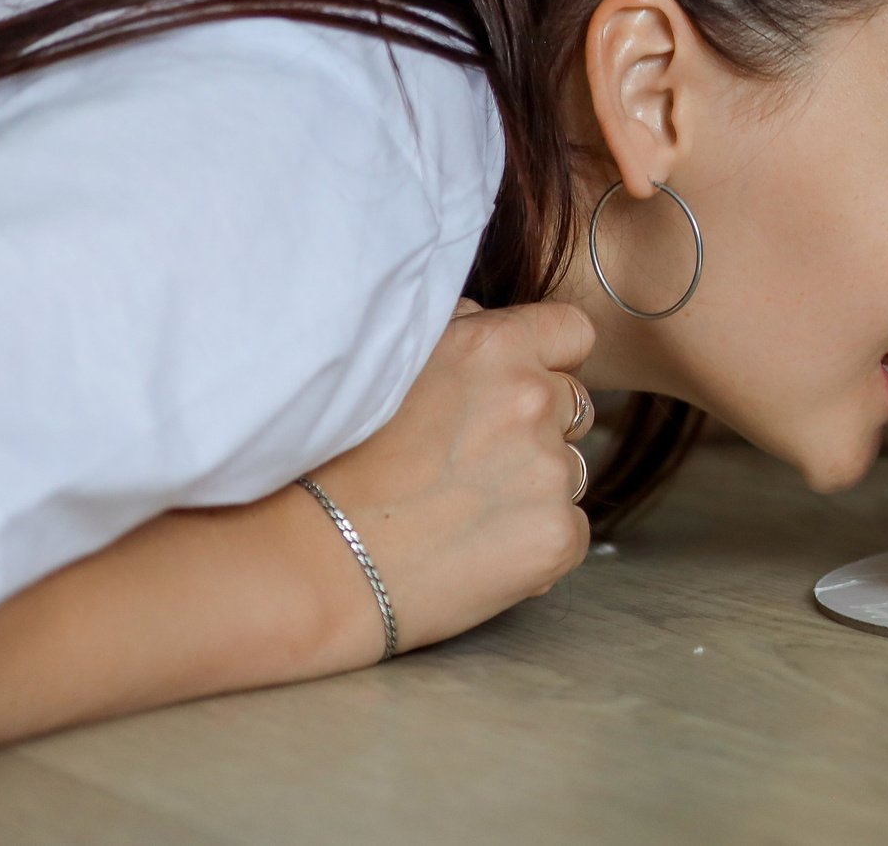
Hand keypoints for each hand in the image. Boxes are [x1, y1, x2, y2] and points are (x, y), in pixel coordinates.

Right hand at [299, 299, 596, 661]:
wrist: (314, 566)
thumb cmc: (335, 463)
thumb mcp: (393, 364)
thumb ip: (458, 331)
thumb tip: (489, 320)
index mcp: (496, 348)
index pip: (574, 333)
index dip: (549, 362)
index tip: (516, 392)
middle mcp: (533, 400)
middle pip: (573, 406)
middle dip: (538, 429)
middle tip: (470, 464)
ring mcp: (551, 471)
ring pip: (570, 471)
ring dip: (534, 487)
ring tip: (462, 512)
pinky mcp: (557, 536)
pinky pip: (570, 530)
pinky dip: (537, 542)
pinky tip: (477, 551)